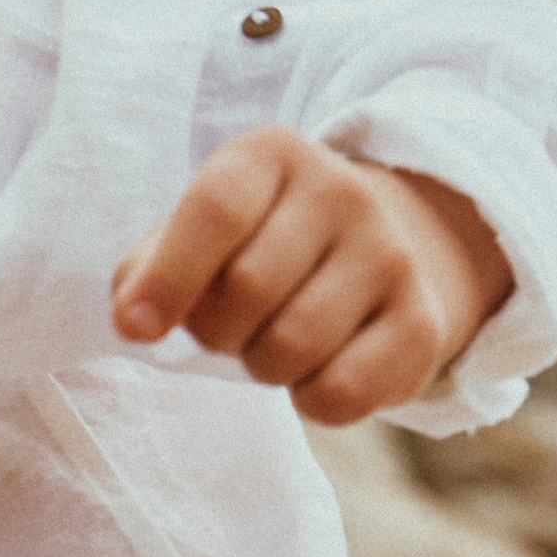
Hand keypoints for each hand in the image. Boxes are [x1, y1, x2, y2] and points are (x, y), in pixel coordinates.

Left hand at [110, 131, 514, 425]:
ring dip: (263, 366)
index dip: (169, 276)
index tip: (135, 328)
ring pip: (291, 347)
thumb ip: (149, 269)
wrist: (376, 253)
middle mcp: (342, 191)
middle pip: (248, 290)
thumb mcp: (200, 236)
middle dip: (218, 330)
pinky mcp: (422, 323)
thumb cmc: (260, 249)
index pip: (217, 208)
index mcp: (272, 154)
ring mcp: (391, 254)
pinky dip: (311, 401)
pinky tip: (319, 370)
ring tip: (277, 339)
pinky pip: (341, 393)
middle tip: (235, 324)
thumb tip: (134, 319)